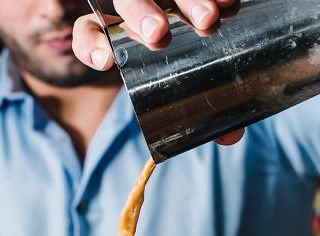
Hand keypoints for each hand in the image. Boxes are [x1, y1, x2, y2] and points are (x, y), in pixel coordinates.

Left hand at [73, 0, 243, 145]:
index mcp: (119, 37)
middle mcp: (138, 10)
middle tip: (159, 33)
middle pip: (128, 1)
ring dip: (184, 0)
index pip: (90, 33)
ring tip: (207, 18)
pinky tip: (227, 1)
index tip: (105, 62)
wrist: (213, 36)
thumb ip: (202, 115)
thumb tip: (230, 137)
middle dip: (140, 14)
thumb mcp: (189, 94)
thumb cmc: (190, 74)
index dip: (91, 45)